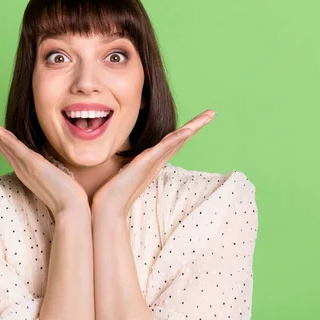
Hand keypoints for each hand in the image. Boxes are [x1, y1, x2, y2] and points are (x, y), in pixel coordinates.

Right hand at [0, 104, 89, 216]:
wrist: (70, 208)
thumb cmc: (64, 194)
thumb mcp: (50, 176)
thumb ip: (44, 167)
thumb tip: (45, 161)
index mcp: (22, 167)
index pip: (3, 144)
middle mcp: (19, 165)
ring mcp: (24, 165)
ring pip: (1, 141)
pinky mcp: (32, 164)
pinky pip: (14, 147)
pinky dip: (1, 136)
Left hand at [91, 109, 216, 218]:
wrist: (107, 208)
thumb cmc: (111, 192)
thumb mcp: (121, 171)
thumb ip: (124, 163)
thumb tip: (118, 158)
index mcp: (152, 162)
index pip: (172, 142)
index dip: (185, 130)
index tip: (197, 120)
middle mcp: (156, 162)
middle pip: (181, 139)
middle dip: (197, 125)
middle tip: (212, 112)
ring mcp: (153, 163)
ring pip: (177, 141)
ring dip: (193, 127)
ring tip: (208, 116)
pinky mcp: (145, 163)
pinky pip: (164, 148)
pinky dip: (177, 138)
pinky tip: (188, 130)